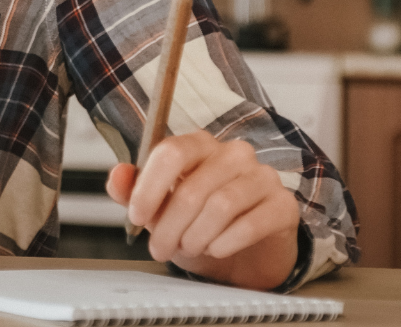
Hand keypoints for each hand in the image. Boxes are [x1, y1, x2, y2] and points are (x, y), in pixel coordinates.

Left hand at [105, 130, 300, 290]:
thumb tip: (117, 175)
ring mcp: (262, 177)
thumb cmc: (200, 225)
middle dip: (169, 227)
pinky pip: (250, 223)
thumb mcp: (161, 210)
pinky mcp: (283, 205)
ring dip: (196, 237)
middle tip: (160, 248)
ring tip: (191, 248)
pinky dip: (225, 243)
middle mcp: (234, 153)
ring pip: (220, 206)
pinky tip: (216, 250)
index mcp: (200, 145)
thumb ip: (135, 190)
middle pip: (191, 187)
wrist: (245, 255)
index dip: (149, 188)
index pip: (171, 152)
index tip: (137, 217)